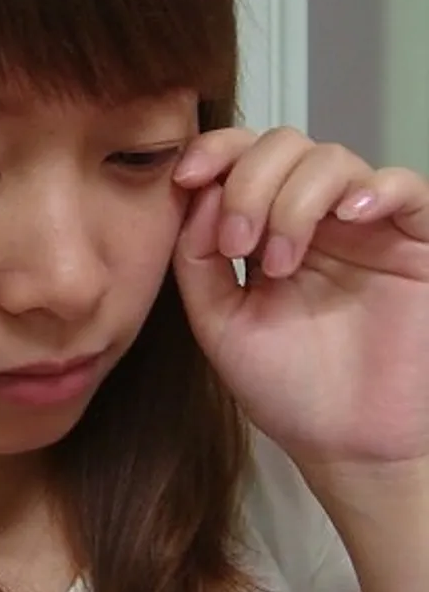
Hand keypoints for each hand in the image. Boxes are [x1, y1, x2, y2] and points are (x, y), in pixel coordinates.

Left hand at [171, 126, 428, 467]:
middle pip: (281, 145)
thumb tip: (193, 194)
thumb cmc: (284, 387)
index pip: (240, 157)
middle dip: (247, 182)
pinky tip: (348, 217)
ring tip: (277, 263)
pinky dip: (375, 189)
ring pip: (333, 158)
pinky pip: (406, 187)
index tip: (184, 177)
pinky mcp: (415, 245)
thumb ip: (195, 258)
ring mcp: (364, 228)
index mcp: (264, 227)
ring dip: (293, 199)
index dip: (213, 152)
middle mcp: (313, 217)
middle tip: (235, 244)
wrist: (344, 446)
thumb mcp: (217, 320)